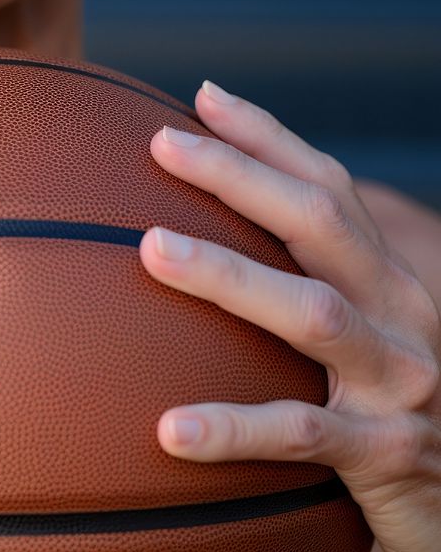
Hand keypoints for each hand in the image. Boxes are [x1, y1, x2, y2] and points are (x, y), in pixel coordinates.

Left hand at [141, 81, 440, 551]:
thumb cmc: (389, 408)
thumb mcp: (363, 337)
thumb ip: (309, 289)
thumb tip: (212, 245)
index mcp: (388, 282)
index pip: (328, 190)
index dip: (269, 138)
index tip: (204, 97)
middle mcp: (400, 316)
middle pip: (320, 224)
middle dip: (239, 176)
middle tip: (161, 144)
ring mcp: (398, 383)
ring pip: (311, 312)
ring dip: (228, 274)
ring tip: (150, 247)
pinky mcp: (386, 455)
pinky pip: (301, 434)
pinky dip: (234, 429)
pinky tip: (169, 430)